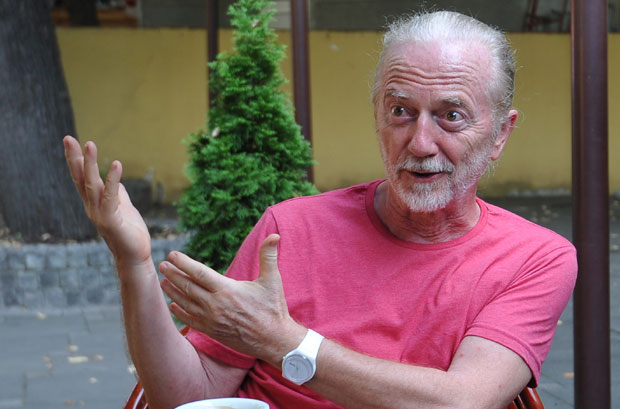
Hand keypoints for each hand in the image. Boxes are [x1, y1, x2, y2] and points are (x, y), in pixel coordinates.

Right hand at [63, 136, 151, 269]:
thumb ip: (117, 193)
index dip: (77, 160)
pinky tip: (116, 164)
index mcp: (94, 203)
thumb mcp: (124, 207)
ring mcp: (100, 214)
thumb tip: (115, 179)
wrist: (135, 256)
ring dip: (91, 164)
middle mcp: (92, 207)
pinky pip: (111, 196)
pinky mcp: (111, 220)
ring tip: (90, 144)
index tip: (70, 141)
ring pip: (92, 185)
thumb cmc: (130, 232)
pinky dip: (113, 180)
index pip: (82, 178)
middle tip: (68, 138)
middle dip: (75, 158)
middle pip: (81, 179)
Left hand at [159, 234, 305, 365]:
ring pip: (186, 302)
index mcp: (227, 289)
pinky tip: (173, 305)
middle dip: (173, 274)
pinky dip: (180, 312)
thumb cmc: (273, 309)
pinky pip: (190, 320)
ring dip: (172, 291)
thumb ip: (268, 256)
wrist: (273, 340)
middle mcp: (215, 304)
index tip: (172, 255)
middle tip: (162, 264)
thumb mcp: (272, 280)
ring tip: (162, 281)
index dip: (184, 263)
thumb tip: (275, 235)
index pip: (199, 272)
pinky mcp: (212, 331)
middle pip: (188, 286)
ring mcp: (211, 319)